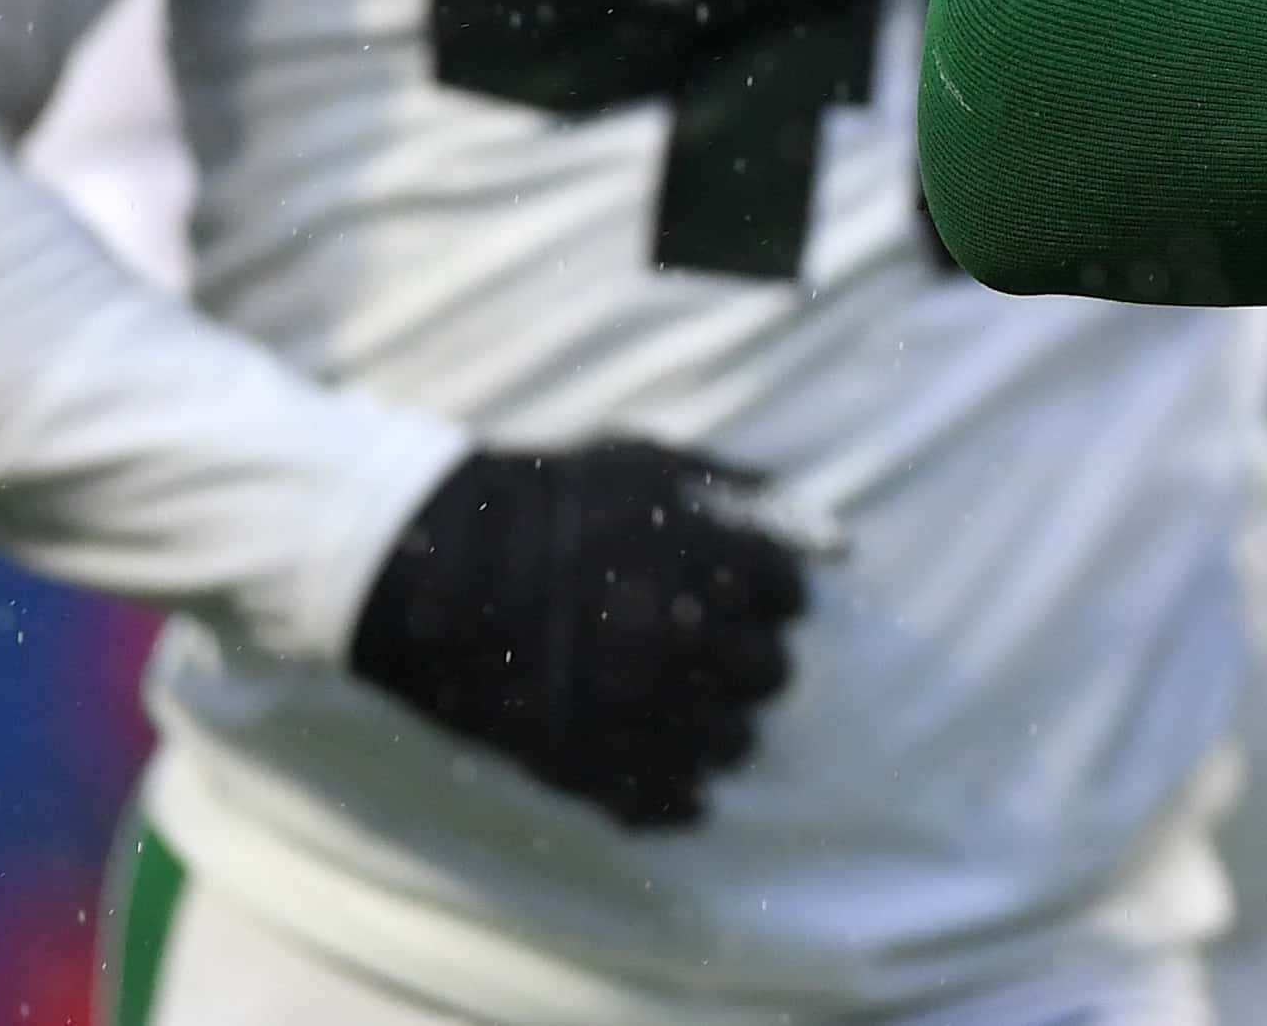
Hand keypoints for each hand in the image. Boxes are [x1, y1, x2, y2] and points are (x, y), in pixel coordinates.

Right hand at [348, 441, 813, 828]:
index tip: (738, 594)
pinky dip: (676, 786)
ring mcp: (631, 708)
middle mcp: (676, 636)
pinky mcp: (588, 766)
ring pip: (732, 744)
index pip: (787, 596)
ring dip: (718, 724)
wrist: (432, 571)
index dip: (770, 594)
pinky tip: (653, 752)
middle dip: (748, 660)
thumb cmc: (551, 504)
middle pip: (770, 673)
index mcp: (699, 560)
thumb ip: (749, 499)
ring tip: (676, 701)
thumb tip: (834, 541)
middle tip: (707, 649)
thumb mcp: (650, 465)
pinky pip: (673, 800)